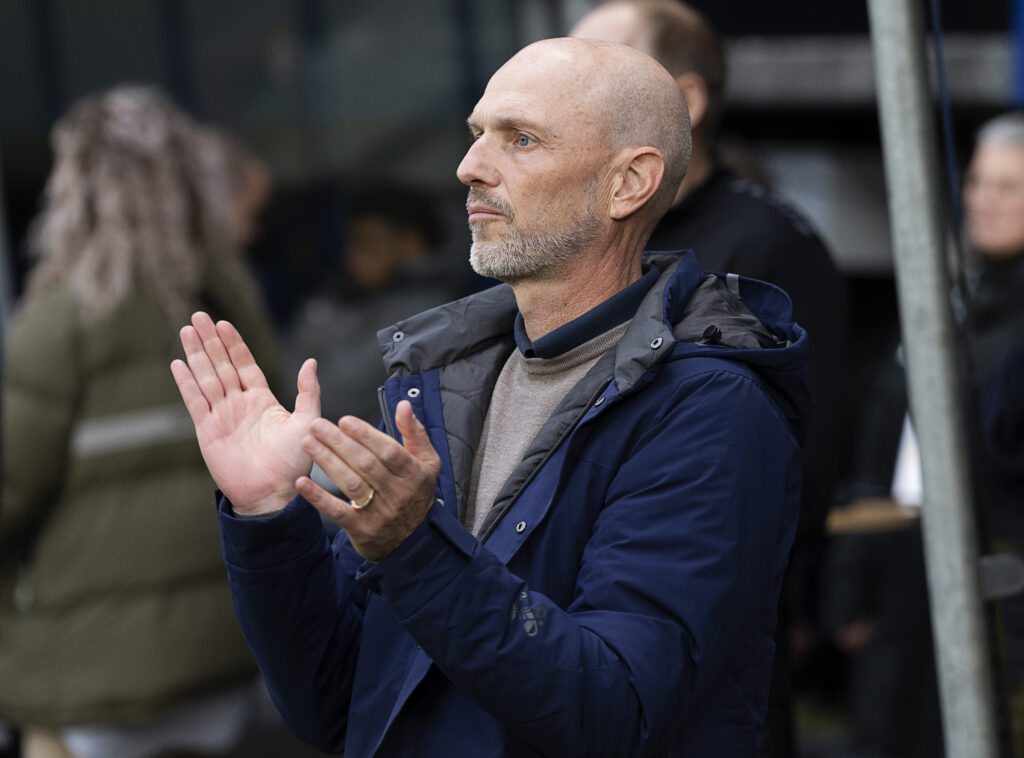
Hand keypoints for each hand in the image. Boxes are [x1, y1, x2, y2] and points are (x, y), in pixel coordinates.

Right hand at [171, 311, 320, 513]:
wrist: (274, 493)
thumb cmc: (295, 462)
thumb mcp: (308, 421)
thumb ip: (308, 391)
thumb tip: (311, 361)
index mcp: (263, 400)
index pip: (245, 364)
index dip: (234, 344)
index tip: (224, 323)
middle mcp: (240, 404)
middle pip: (221, 365)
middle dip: (211, 340)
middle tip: (199, 316)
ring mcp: (222, 416)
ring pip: (206, 377)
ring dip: (196, 354)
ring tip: (187, 330)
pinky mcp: (208, 431)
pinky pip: (195, 401)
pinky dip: (186, 383)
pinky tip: (178, 364)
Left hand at [296, 401, 441, 561]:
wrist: (413, 541)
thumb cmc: (416, 493)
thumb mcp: (427, 462)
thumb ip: (415, 432)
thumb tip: (404, 405)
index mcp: (414, 474)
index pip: (389, 451)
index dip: (366, 435)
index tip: (345, 421)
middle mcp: (398, 494)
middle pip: (366, 464)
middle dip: (339, 442)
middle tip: (317, 425)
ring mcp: (380, 513)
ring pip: (351, 484)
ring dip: (327, 462)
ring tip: (308, 443)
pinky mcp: (362, 530)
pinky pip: (338, 512)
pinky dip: (319, 497)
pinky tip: (303, 482)